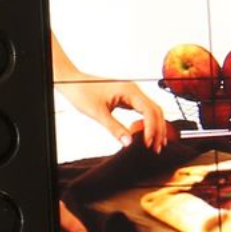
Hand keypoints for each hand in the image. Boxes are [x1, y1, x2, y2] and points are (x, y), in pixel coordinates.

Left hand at [56, 78, 170, 152]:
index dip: (152, 128)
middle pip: (155, 110)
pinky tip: (146, 134)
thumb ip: (114, 128)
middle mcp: (134, 90)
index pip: (149, 110)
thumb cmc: (82, 92)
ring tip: (154, 145)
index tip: (148, 144)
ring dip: (155, 127)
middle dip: (158, 129)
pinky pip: (143, 110)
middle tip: (156, 149)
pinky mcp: (127, 97)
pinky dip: (148, 122)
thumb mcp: (98, 113)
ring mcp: (132, 93)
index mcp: (129, 90)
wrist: (72, 82)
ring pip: (151, 110)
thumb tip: (129, 143)